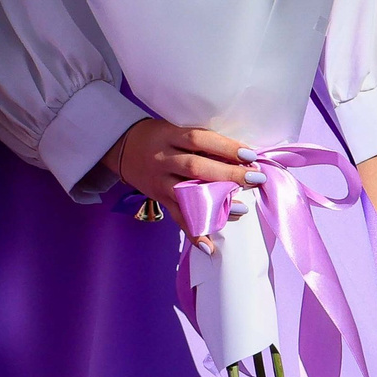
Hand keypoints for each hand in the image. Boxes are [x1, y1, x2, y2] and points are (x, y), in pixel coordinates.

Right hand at [102, 119, 257, 242]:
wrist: (121, 147)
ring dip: (216, 203)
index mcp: (168, 136)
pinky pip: (177, 218)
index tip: (250, 154)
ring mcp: (159, 181)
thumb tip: (242, 156)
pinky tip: (210, 247)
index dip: (224, 147)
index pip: (198, 139)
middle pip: (195, 167)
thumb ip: (201, 141)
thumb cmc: (158, 136)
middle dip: (228, 174)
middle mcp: (162, 159)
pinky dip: (194, 233)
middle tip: (255, 178)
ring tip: (242, 208)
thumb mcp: (174, 129)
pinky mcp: (159, 199)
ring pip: (187, 194)